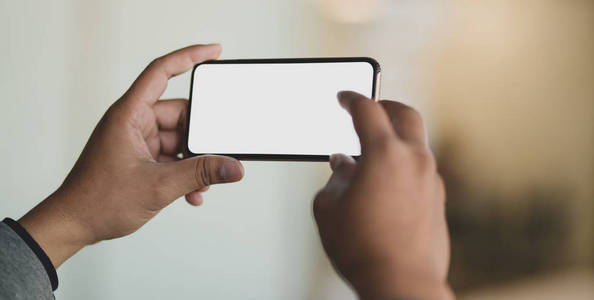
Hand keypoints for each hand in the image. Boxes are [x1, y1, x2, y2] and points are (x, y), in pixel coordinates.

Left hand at [18, 44, 243, 267]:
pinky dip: (184, 172)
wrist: (75, 224)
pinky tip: (193, 191)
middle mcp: (133, 123)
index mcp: (129, 115)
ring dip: (193, 160)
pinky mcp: (141, 158)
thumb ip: (200, 174)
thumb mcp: (158, 185)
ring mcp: (137, 141)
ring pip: (179, 139)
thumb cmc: (97, 200)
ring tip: (203, 180)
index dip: (189, 57)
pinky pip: (172, 157)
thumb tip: (232, 167)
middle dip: (199, 135)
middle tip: (216, 150)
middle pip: (179, 114)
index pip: (161, 72)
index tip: (214, 52)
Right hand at [313, 91, 452, 299]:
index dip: (351, 98)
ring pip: (416, 142)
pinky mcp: (438, 199)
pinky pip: (420, 167)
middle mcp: (413, 160)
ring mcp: (430, 179)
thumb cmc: (363, 249)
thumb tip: (344, 166)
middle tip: (368, 109)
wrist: (401, 283)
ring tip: (373, 150)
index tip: (344, 97)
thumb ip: (335, 177)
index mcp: (385, 154)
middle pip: (404, 114)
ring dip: (395, 137)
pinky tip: (387, 179)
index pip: (367, 110)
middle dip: (384, 106)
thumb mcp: (329, 208)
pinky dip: (404, 162)